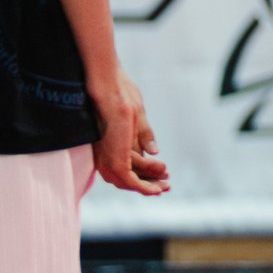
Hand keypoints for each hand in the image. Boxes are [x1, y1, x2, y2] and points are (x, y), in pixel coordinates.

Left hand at [90, 69, 169, 194]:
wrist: (110, 87)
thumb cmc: (120, 95)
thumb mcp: (136, 117)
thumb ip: (143, 135)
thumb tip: (154, 151)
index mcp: (109, 145)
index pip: (126, 167)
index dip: (144, 176)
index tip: (163, 177)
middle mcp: (106, 154)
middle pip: (127, 178)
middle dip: (148, 184)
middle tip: (167, 186)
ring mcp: (109, 157)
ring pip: (129, 181)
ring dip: (150, 185)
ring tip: (166, 183)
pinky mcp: (115, 159)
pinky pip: (130, 180)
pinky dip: (145, 185)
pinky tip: (159, 183)